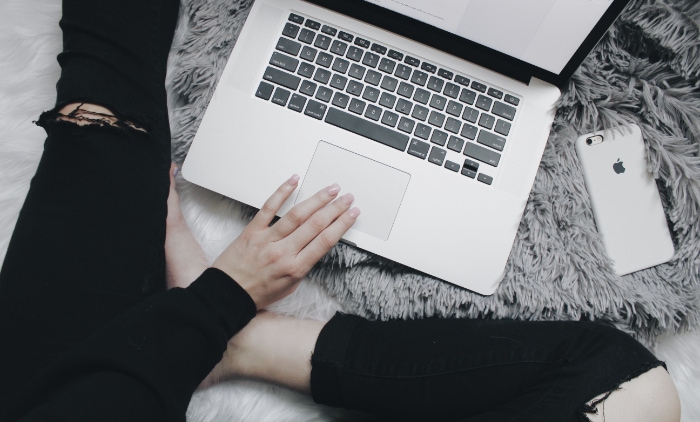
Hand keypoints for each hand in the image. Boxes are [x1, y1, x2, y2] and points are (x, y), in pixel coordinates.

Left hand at [212, 175, 359, 308]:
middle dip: (335, 208)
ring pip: (297, 214)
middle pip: (315, 224)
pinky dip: (282, 192)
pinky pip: (268, 207)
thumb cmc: (258, 292)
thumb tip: (317, 245)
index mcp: (295, 268)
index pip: (325, 241)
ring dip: (316, 199)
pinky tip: (293, 181)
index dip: (342, 224)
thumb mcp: (290, 286)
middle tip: (346, 198)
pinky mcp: (252, 231)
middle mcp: (283, 252)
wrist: (228, 294)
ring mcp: (267, 239)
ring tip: (330, 190)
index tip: (352, 214)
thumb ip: (304, 265)